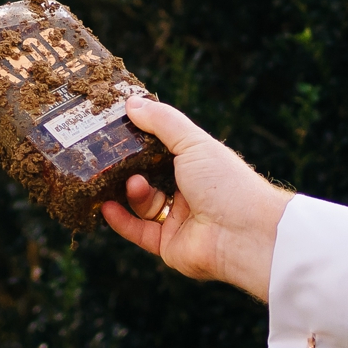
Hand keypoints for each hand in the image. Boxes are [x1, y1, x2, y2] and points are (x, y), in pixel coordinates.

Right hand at [101, 98, 294, 300]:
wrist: (243, 233)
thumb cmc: (225, 182)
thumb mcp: (193, 142)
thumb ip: (162, 121)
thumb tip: (131, 103)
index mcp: (198, 164)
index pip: (163, 148)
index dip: (141, 138)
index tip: (115, 127)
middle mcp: (188, 191)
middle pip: (149, 176)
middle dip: (127, 167)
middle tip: (104, 156)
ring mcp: (177, 218)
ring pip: (141, 203)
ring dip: (131, 191)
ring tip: (131, 183)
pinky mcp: (167, 244)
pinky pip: (137, 231)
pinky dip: (121, 220)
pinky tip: (107, 207)